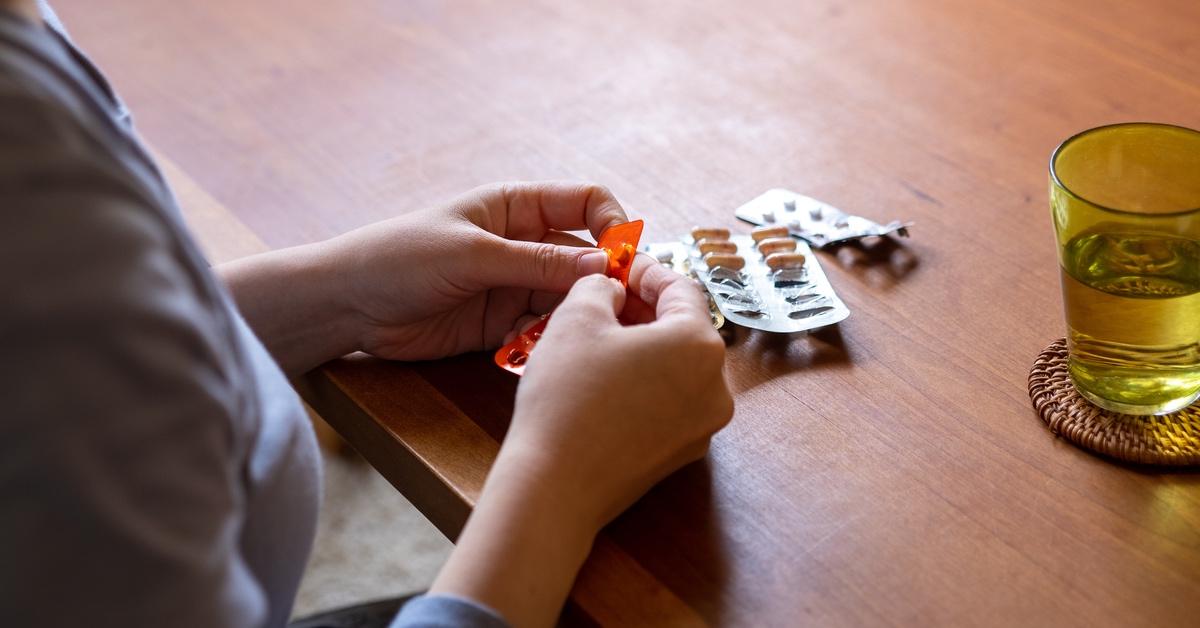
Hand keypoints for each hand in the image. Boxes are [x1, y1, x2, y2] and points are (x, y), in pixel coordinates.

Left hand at [330, 181, 627, 360]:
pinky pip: (541, 330)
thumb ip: (536, 262)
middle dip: (604, 282)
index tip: (624, 258)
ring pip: (567, 298)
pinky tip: (542, 352)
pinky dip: (548, 341)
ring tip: (581, 336)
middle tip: (622, 312)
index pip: (585, 203)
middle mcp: (522, 243)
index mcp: (516, 207)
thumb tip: (602, 264)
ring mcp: (512, 284)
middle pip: (584, 257)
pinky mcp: (500, 324)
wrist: (347, 304)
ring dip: (576, 316)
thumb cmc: (400, 258)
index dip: (612, 225)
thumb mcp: (471, 255)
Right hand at [429, 254, 732, 626]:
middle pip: (683, 329)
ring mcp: (702, 425)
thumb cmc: (567, 399)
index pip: (681, 288)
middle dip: (642, 310)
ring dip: (641, 347)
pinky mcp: (680, 453)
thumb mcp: (576, 317)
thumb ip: (600, 287)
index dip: (645, 270)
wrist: (555, 486)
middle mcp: (715, 387)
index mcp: (700, 344)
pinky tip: (601, 381)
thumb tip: (612, 291)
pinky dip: (641, 384)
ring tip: (596, 340)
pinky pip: (667, 403)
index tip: (619, 266)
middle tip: (604, 300)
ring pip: (675, 368)